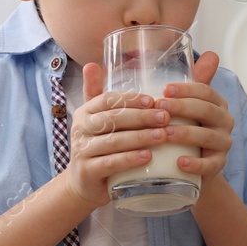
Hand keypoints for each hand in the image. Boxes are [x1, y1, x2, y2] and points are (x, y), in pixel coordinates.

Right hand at [64, 61, 175, 205]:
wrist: (84, 183)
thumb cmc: (101, 146)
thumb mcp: (102, 119)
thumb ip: (103, 93)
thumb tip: (95, 62)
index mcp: (86, 111)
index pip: (107, 99)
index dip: (130, 99)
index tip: (153, 99)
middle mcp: (81, 128)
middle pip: (112, 118)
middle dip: (141, 117)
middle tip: (166, 117)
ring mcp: (82, 151)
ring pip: (113, 141)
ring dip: (140, 137)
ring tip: (163, 135)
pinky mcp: (87, 172)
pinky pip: (110, 163)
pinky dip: (129, 159)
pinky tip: (148, 157)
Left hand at [157, 51, 233, 181]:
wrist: (194, 163)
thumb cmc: (186, 128)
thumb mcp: (185, 105)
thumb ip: (188, 83)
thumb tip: (208, 55)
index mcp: (216, 103)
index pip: (206, 91)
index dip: (187, 89)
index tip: (165, 89)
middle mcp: (224, 121)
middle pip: (207, 111)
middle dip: (182, 107)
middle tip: (159, 108)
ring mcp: (223, 144)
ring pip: (207, 136)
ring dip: (185, 133)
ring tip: (164, 134)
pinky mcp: (218, 165)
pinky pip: (210, 164)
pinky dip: (195, 164)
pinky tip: (180, 162)